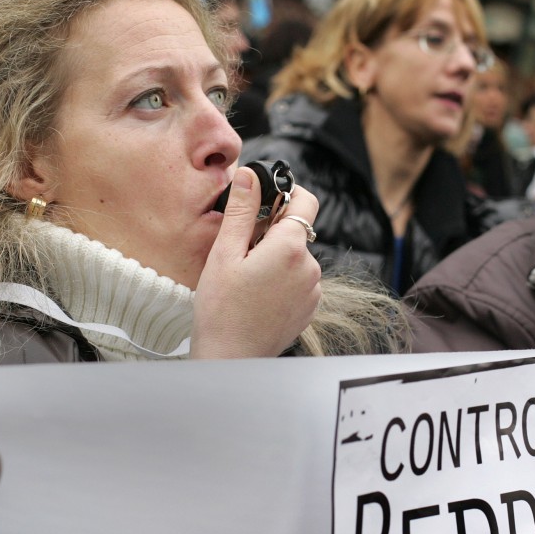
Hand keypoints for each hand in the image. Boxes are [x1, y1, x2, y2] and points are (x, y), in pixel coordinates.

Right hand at [191, 167, 322, 358]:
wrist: (231, 359)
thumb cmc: (221, 309)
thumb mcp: (224, 253)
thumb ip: (241, 210)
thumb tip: (249, 174)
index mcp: (290, 247)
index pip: (305, 200)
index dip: (286, 193)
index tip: (263, 202)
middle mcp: (310, 266)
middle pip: (297, 230)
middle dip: (271, 231)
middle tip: (240, 251)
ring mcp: (313, 290)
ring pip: (297, 256)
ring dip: (276, 257)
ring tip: (246, 278)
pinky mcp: (310, 308)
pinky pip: (299, 280)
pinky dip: (282, 279)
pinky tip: (257, 294)